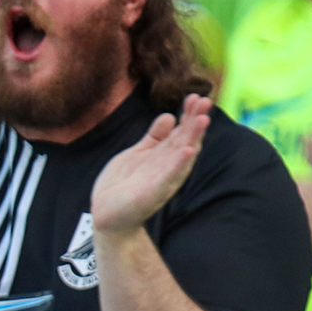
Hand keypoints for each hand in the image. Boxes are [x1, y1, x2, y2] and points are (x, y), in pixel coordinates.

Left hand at [91, 94, 211, 232]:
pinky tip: (187, 150)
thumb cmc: (123, 185)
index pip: (181, 131)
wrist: (107, 214)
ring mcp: (163, 179)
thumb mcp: (138, 154)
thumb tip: (169, 116)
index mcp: (164, 156)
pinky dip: (178, 164)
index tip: (195, 95)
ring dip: (193, 138)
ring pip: (182, 156)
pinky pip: (169, 177)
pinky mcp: (153, 193)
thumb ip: (153, 137)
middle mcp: (168, 166)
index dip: (188, 114)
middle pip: (186, 140)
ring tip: (202, 120)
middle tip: (205, 100)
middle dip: (195, 120)